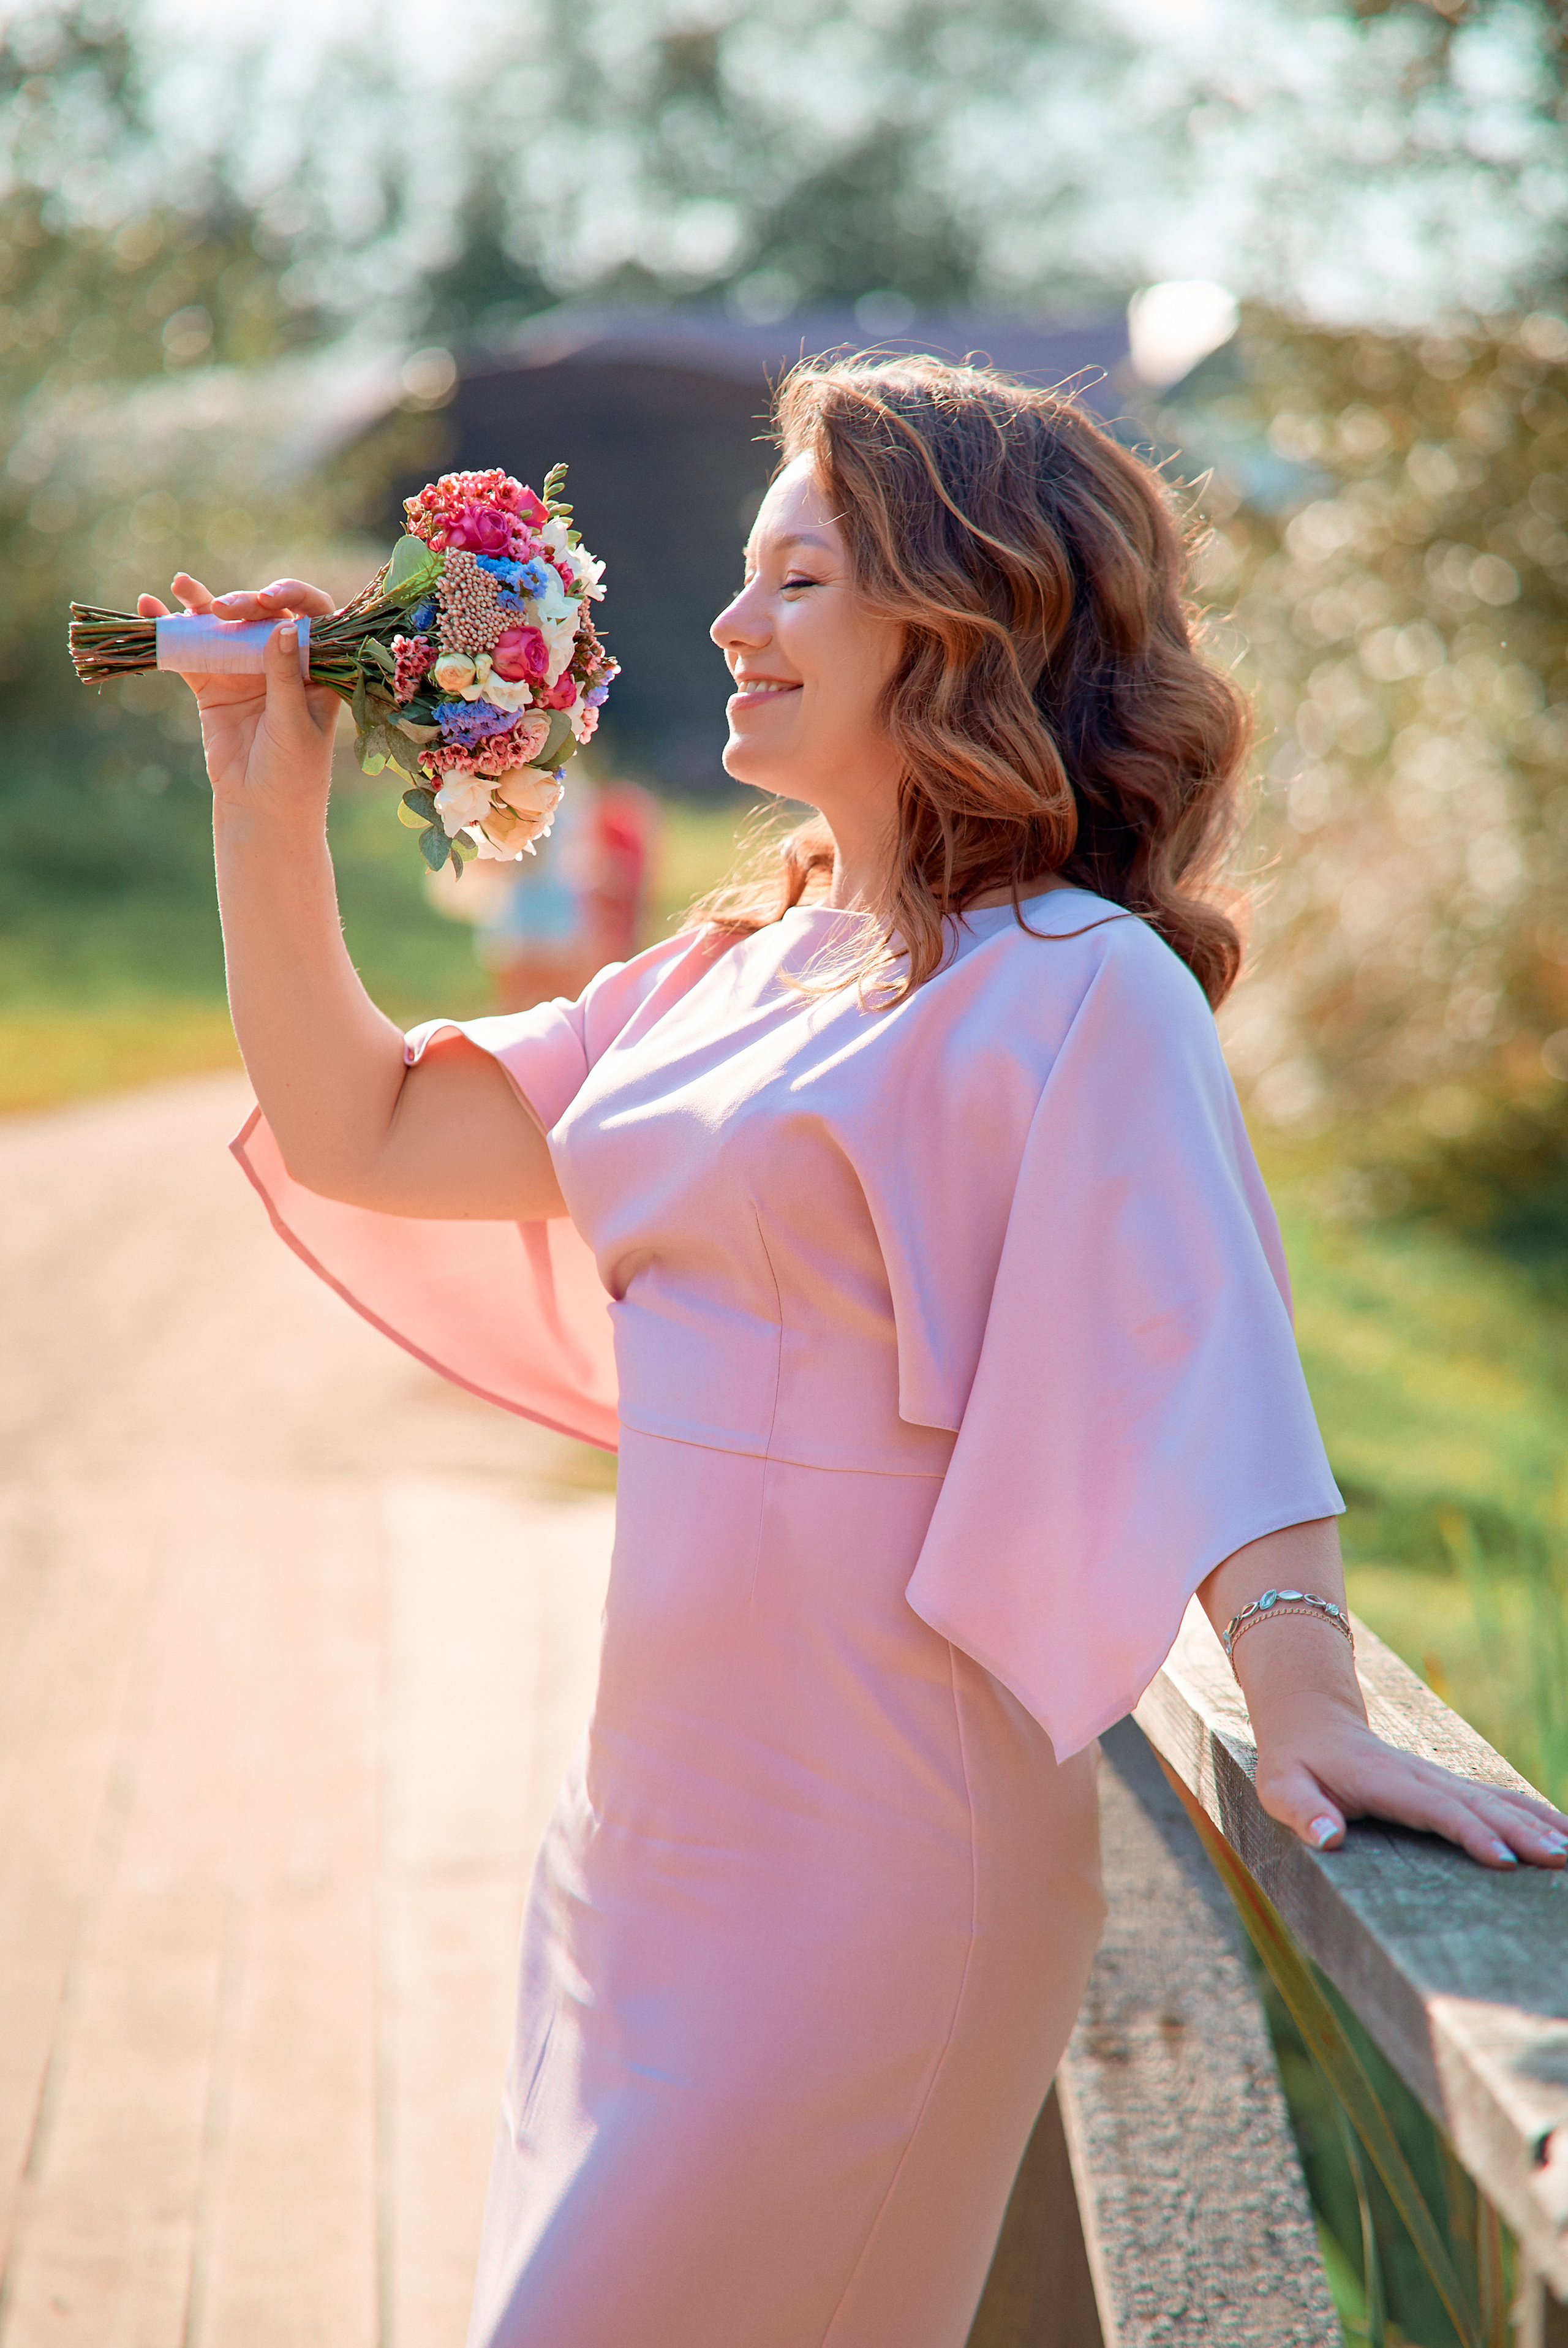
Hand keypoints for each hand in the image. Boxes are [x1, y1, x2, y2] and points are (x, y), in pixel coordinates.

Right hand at [137, 573, 339, 822]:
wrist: (261, 809)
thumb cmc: (293, 771)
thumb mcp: (293, 723)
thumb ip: (284, 676)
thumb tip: (281, 627)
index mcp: (316, 668)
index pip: (313, 617)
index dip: (295, 597)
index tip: (272, 596)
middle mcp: (282, 662)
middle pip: (263, 616)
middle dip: (243, 605)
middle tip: (224, 609)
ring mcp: (245, 671)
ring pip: (225, 628)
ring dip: (202, 604)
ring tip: (181, 584)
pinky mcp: (214, 685)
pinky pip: (191, 653)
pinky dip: (172, 633)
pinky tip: (151, 609)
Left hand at [1255, 1690, 1567, 1869]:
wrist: (1311, 1721)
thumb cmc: (1295, 1765)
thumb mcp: (1281, 1789)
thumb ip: (1303, 1812)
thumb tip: (1327, 1838)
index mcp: (1383, 1782)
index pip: (1433, 1809)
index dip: (1469, 1831)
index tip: (1503, 1857)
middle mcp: (1419, 1776)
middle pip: (1476, 1804)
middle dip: (1520, 1831)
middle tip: (1557, 1859)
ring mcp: (1437, 1778)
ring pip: (1493, 1799)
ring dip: (1533, 1821)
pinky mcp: (1445, 1785)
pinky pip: (1494, 1796)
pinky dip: (1529, 1811)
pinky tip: (1561, 1830)